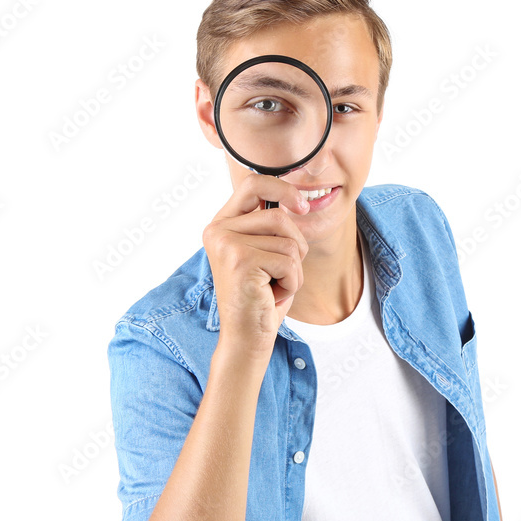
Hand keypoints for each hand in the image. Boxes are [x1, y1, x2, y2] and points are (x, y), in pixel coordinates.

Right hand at [202, 173, 310, 365]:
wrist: (247, 337)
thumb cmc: (261, 296)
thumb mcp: (265, 252)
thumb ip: (270, 225)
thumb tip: (296, 198)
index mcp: (222, 224)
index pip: (253, 183)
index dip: (283, 188)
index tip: (302, 206)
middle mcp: (218, 230)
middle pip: (279, 216)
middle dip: (294, 246)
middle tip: (280, 272)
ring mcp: (227, 244)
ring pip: (288, 242)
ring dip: (293, 269)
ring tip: (273, 285)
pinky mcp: (241, 261)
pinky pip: (289, 262)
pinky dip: (292, 282)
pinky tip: (272, 294)